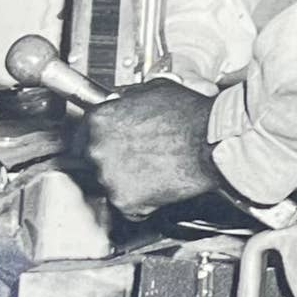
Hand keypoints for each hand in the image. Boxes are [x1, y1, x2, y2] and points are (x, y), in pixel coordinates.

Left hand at [85, 78, 224, 218]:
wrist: (212, 141)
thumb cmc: (190, 115)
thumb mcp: (155, 90)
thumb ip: (129, 100)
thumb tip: (124, 104)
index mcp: (99, 119)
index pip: (83, 134)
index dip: (102, 139)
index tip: (111, 143)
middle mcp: (97, 148)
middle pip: (93, 161)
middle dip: (113, 161)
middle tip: (138, 157)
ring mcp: (109, 177)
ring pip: (110, 184)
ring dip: (127, 181)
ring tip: (154, 171)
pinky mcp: (125, 201)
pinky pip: (128, 206)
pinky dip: (141, 201)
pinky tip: (159, 186)